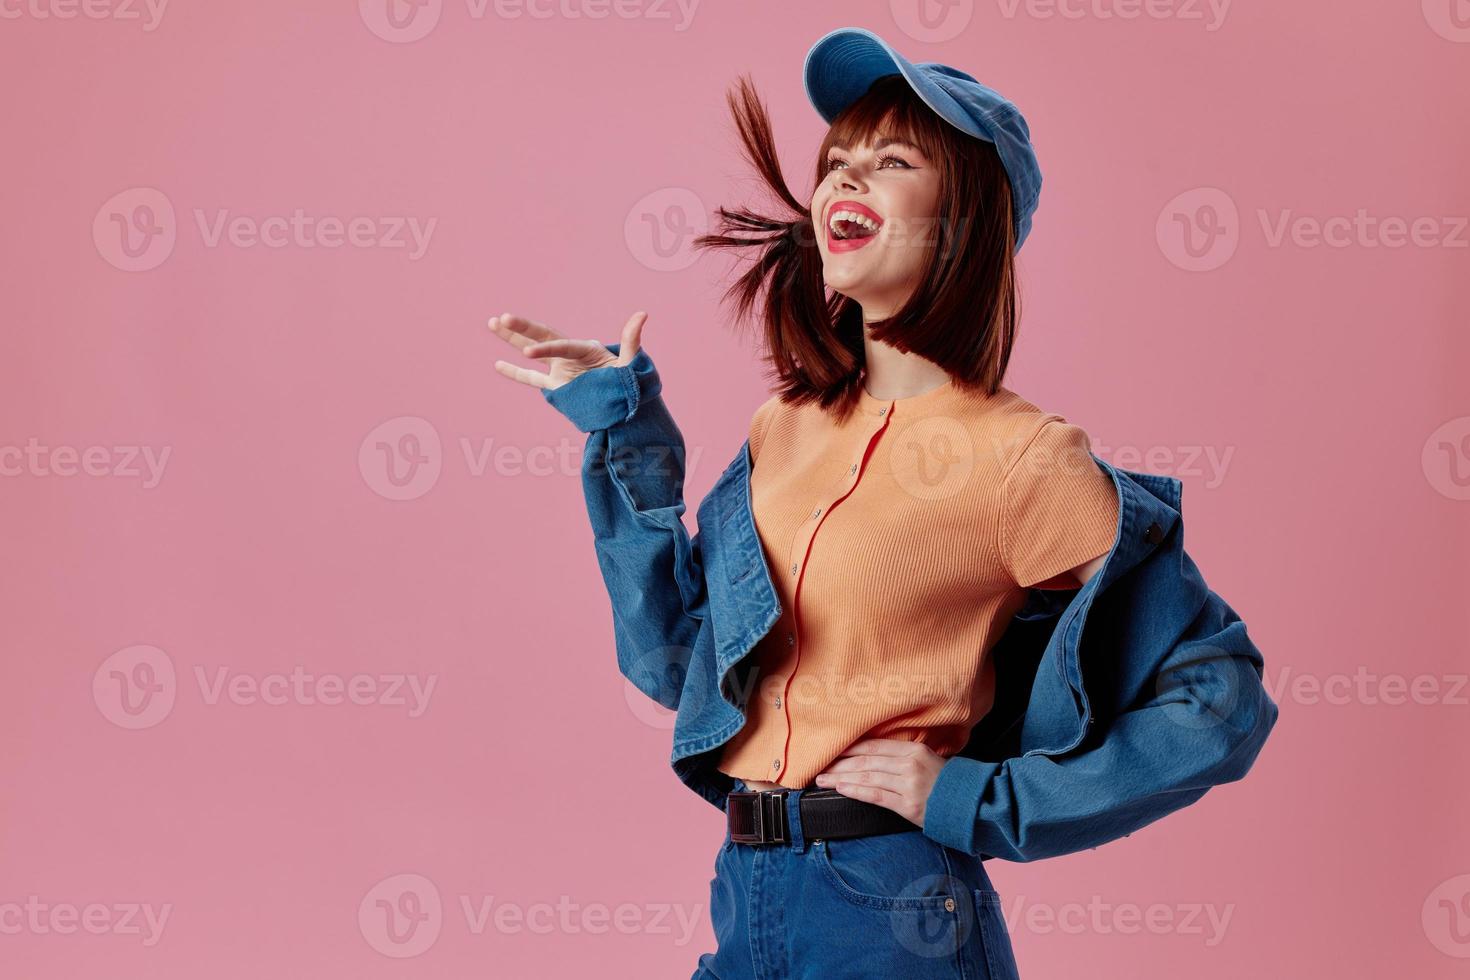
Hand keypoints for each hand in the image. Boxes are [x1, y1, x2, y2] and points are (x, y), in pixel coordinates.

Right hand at [487, 309, 646, 390]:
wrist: (627, 403)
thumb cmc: (631, 382)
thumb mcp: (631, 363)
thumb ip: (632, 340)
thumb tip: (642, 314)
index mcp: (585, 349)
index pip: (562, 346)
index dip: (546, 349)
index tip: (528, 353)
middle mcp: (570, 355)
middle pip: (542, 337)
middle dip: (522, 329)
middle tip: (503, 318)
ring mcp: (560, 369)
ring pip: (532, 351)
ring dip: (512, 339)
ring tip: (492, 322)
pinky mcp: (555, 385)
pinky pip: (531, 378)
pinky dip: (515, 372)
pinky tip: (497, 364)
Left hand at [811, 737, 945, 827]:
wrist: (969, 805)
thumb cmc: (946, 783)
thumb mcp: (926, 760)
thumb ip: (902, 756)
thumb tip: (872, 756)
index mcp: (913, 750)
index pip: (873, 746)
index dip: (849, 748)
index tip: (831, 750)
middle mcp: (909, 764)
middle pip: (866, 761)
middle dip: (839, 763)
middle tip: (818, 766)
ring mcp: (909, 785)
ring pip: (867, 777)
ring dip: (841, 778)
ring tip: (823, 779)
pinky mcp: (908, 805)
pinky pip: (876, 796)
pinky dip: (856, 791)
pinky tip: (841, 788)